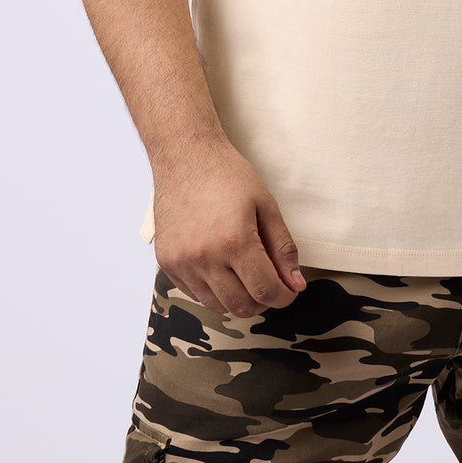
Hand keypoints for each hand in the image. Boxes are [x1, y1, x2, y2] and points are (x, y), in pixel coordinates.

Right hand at [151, 137, 307, 317]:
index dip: (283, 296)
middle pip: (241, 305)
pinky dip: (213, 290)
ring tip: (245, 274)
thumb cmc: (226, 175)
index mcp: (234, 241)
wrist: (186, 156)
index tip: (289, 291)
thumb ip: (283, 248)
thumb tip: (295, 284)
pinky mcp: (166, 262)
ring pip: (216, 305)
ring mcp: (182, 262)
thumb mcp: (266, 205)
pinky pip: (194, 294)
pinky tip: (222, 268)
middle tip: (270, 283)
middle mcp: (205, 257)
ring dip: (237, 298)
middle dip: (263, 300)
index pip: (265, 290)